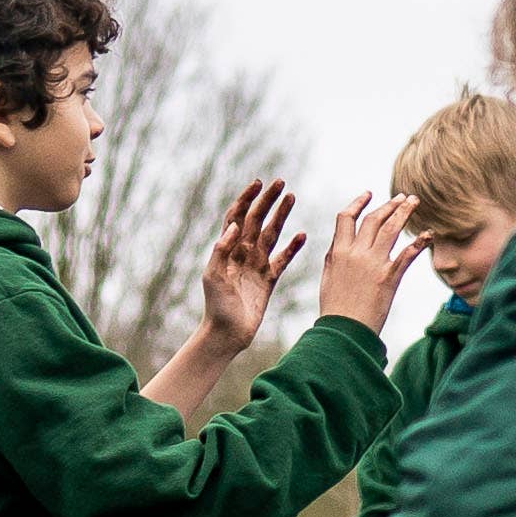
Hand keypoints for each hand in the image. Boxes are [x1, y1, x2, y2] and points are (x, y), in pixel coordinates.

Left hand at [196, 180, 306, 355]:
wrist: (228, 333)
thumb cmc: (216, 306)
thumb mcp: (213, 276)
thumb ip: (222, 250)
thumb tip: (234, 227)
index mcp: (228, 249)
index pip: (236, 217)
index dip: (246, 199)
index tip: (258, 184)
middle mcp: (243, 253)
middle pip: (256, 220)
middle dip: (267, 201)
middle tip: (281, 183)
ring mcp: (257, 265)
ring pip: (272, 234)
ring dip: (281, 216)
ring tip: (292, 197)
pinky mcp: (270, 279)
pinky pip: (284, 258)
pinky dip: (293, 247)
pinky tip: (302, 235)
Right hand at [314, 191, 410, 330]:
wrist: (344, 331)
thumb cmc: (335, 309)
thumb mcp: (328, 278)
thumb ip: (333, 258)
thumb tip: (337, 245)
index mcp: (338, 252)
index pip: (346, 218)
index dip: (358, 203)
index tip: (368, 194)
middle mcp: (355, 253)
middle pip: (374, 219)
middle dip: (389, 204)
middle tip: (402, 196)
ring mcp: (373, 263)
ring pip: (390, 229)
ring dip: (404, 212)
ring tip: (414, 202)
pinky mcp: (389, 277)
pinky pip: (407, 254)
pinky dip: (419, 242)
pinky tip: (429, 234)